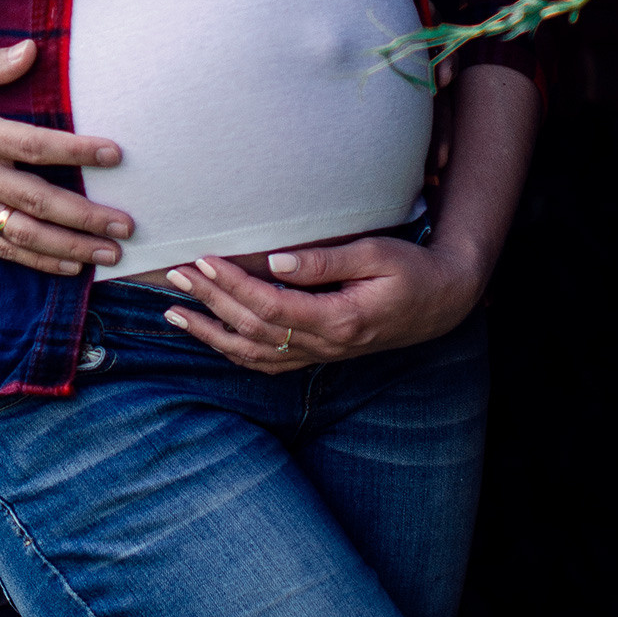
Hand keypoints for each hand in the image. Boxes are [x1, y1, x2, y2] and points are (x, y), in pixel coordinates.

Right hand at [0, 39, 132, 278]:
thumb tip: (32, 50)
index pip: (33, 145)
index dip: (75, 150)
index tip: (114, 153)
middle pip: (36, 199)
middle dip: (84, 214)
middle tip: (125, 222)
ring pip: (24, 233)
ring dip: (70, 245)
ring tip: (109, 251)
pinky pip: (2, 248)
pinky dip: (38, 260)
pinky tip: (70, 264)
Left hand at [160, 231, 485, 372]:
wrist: (443, 302)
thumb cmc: (411, 269)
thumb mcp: (376, 254)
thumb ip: (326, 260)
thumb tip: (277, 262)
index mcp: (338, 319)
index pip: (271, 306)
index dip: (232, 284)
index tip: (204, 258)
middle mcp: (326, 345)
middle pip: (254, 328)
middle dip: (210, 300)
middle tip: (175, 272)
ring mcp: (322, 355)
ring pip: (254, 354)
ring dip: (211, 333)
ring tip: (174, 311)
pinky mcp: (321, 354)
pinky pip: (269, 362)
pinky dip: (234, 351)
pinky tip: (210, 335)